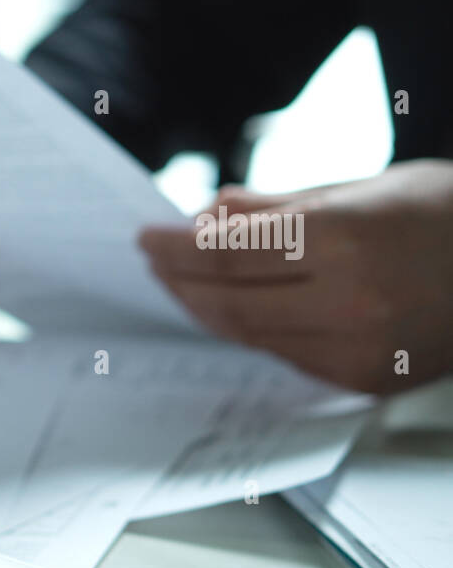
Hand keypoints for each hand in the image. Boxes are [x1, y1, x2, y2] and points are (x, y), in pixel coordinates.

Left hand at [138, 159, 452, 392]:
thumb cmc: (446, 215)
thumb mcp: (364, 188)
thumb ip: (278, 208)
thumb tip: (210, 213)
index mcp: (345, 239)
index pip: (229, 252)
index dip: (177, 247)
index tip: (146, 238)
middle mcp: (349, 300)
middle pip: (229, 300)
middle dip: (180, 280)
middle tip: (153, 261)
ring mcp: (358, 348)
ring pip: (251, 333)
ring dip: (206, 308)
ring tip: (181, 283)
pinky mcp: (364, 379)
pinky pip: (285, 355)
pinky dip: (251, 330)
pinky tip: (232, 309)